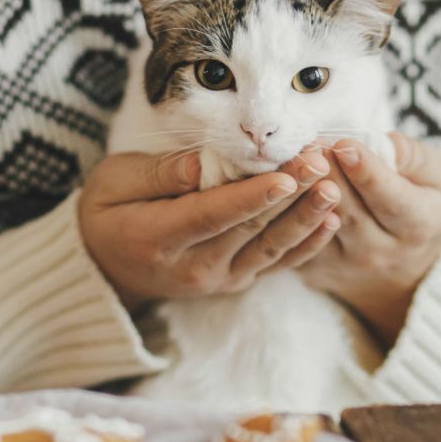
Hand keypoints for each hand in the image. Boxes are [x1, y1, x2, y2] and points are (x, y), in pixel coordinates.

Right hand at [79, 148, 342, 310]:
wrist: (107, 265)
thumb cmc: (109, 211)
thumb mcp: (114, 183)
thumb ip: (160, 174)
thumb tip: (203, 163)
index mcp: (157, 239)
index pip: (213, 215)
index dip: (252, 197)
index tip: (286, 175)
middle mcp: (192, 267)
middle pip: (250, 229)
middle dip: (291, 195)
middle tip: (320, 161)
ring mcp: (218, 279)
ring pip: (270, 248)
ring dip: (306, 218)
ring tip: (334, 188)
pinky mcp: (235, 280)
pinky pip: (276, 263)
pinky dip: (307, 243)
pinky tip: (332, 219)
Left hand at [299, 133, 440, 346]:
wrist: (403, 270)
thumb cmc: (421, 207)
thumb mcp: (435, 180)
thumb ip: (414, 158)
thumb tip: (384, 144)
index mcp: (419, 226)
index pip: (391, 199)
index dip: (367, 172)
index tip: (345, 145)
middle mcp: (383, 252)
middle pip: (349, 212)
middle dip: (328, 174)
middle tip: (311, 143)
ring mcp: (346, 265)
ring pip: (318, 226)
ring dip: (302, 192)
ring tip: (295, 159)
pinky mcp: (317, 269)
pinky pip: (296, 240)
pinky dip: (285, 211)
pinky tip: (280, 183)